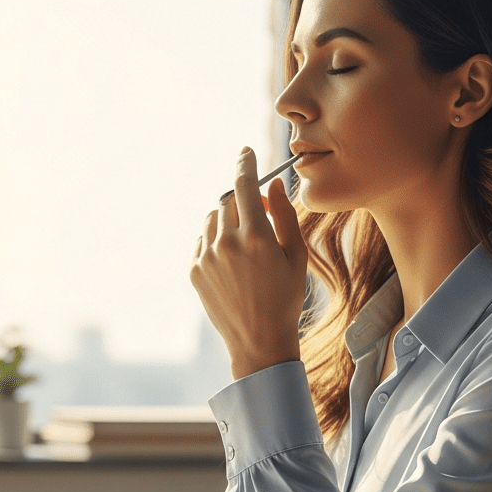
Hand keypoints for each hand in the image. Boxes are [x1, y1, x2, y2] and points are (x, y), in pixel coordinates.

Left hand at [190, 148, 307, 378]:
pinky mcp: (194, 271)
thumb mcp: (297, 256)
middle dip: (244, 201)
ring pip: (213, 219)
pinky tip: (233, 265)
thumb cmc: (285, 298)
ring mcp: (206, 257)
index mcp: (256, 236)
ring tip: (246, 247)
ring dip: (228, 221)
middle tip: (261, 217)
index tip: (246, 151)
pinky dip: (216, 242)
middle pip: (229, 200)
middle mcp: (226, 242)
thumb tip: (274, 185)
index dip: (245, 163)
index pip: (245, 184)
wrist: (259, 341)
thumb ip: (286, 216)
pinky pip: (203, 241)